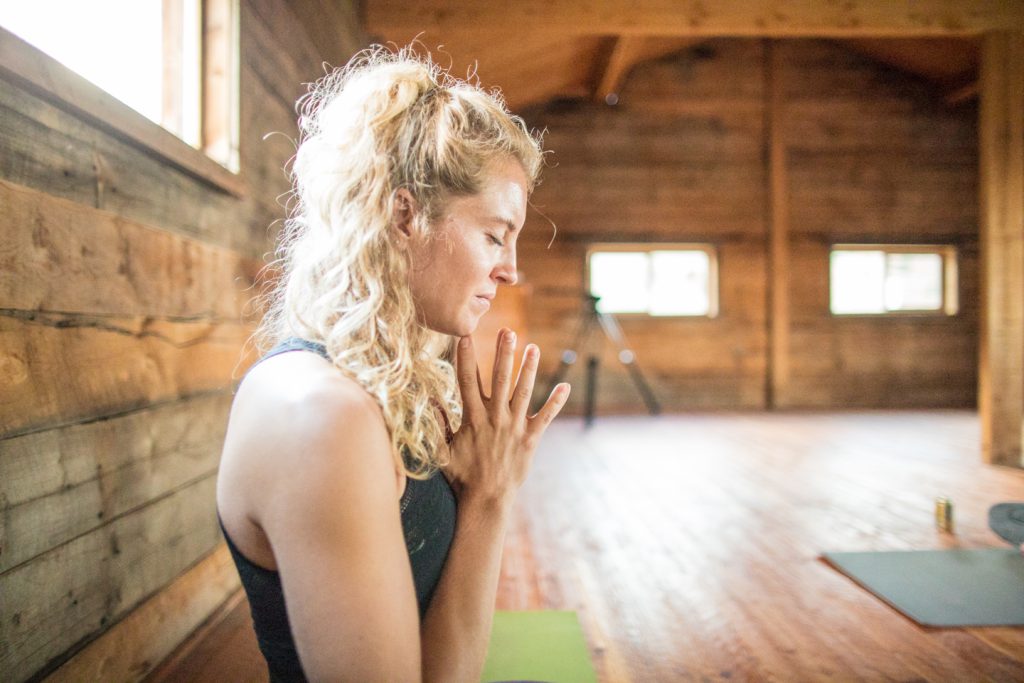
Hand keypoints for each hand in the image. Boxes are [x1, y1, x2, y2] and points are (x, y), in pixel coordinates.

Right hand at [443, 328, 569, 509]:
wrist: (486, 499)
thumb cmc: (462, 476)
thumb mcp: (443, 450)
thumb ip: (437, 425)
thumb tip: (429, 402)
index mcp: (472, 418)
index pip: (466, 381)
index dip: (466, 358)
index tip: (465, 336)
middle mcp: (494, 418)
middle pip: (500, 379)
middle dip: (503, 353)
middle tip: (508, 331)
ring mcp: (514, 427)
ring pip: (523, 392)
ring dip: (529, 368)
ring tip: (533, 347)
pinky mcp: (530, 438)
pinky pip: (546, 417)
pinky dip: (555, 402)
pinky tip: (565, 386)